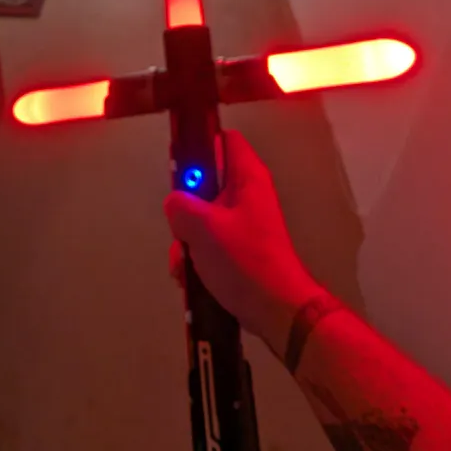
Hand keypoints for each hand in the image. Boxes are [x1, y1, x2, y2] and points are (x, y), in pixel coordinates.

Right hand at [164, 131, 325, 358]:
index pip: (223, 140)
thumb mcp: (203, 228)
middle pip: (205, 184)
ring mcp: (243, 224)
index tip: (178, 169)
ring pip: (201, 218)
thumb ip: (181, 206)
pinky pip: (209, 243)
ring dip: (187, 241)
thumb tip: (175, 203)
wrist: (276, 310)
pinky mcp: (239, 249)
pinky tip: (191, 278)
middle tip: (180, 228)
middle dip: (184, 209)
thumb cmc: (244, 261)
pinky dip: (197, 258)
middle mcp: (247, 195)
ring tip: (186, 265)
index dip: (199, 146)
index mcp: (247, 178)